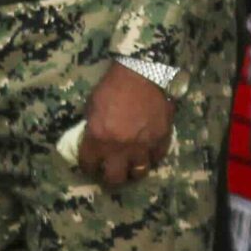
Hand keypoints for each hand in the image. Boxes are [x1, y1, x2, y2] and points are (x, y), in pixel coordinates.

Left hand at [77, 62, 174, 189]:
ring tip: (132, 163)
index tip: (91, 164)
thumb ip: (93, 127)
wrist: (143, 72)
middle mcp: (120, 148)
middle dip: (111, 176)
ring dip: (133, 169)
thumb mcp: (92, 106)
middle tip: (112, 169)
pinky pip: (157, 158)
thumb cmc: (113, 85)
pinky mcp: (161, 139)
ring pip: (139, 173)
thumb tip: (92, 140)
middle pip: (115, 178)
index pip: (89, 165)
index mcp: (98, 138)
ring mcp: (143, 146)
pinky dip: (152, 156)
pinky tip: (148, 150)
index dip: (88, 166)